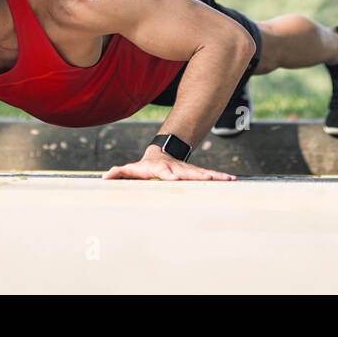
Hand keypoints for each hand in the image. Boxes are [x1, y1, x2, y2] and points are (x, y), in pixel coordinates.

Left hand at [102, 145, 234, 180]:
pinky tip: (232, 181)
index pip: (164, 172)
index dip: (168, 175)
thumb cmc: (144, 167)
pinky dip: (220, 178)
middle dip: (197, 175)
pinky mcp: (195, 174)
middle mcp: (176, 168)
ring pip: (201, 173)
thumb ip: (119, 173)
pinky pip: (208, 176)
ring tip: (226, 180)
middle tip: (207, 179)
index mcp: (161, 169)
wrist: (160, 155)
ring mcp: (187, 170)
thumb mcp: (131, 170)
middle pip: (188, 172)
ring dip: (214, 176)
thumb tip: (104, 177)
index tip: (173, 179)